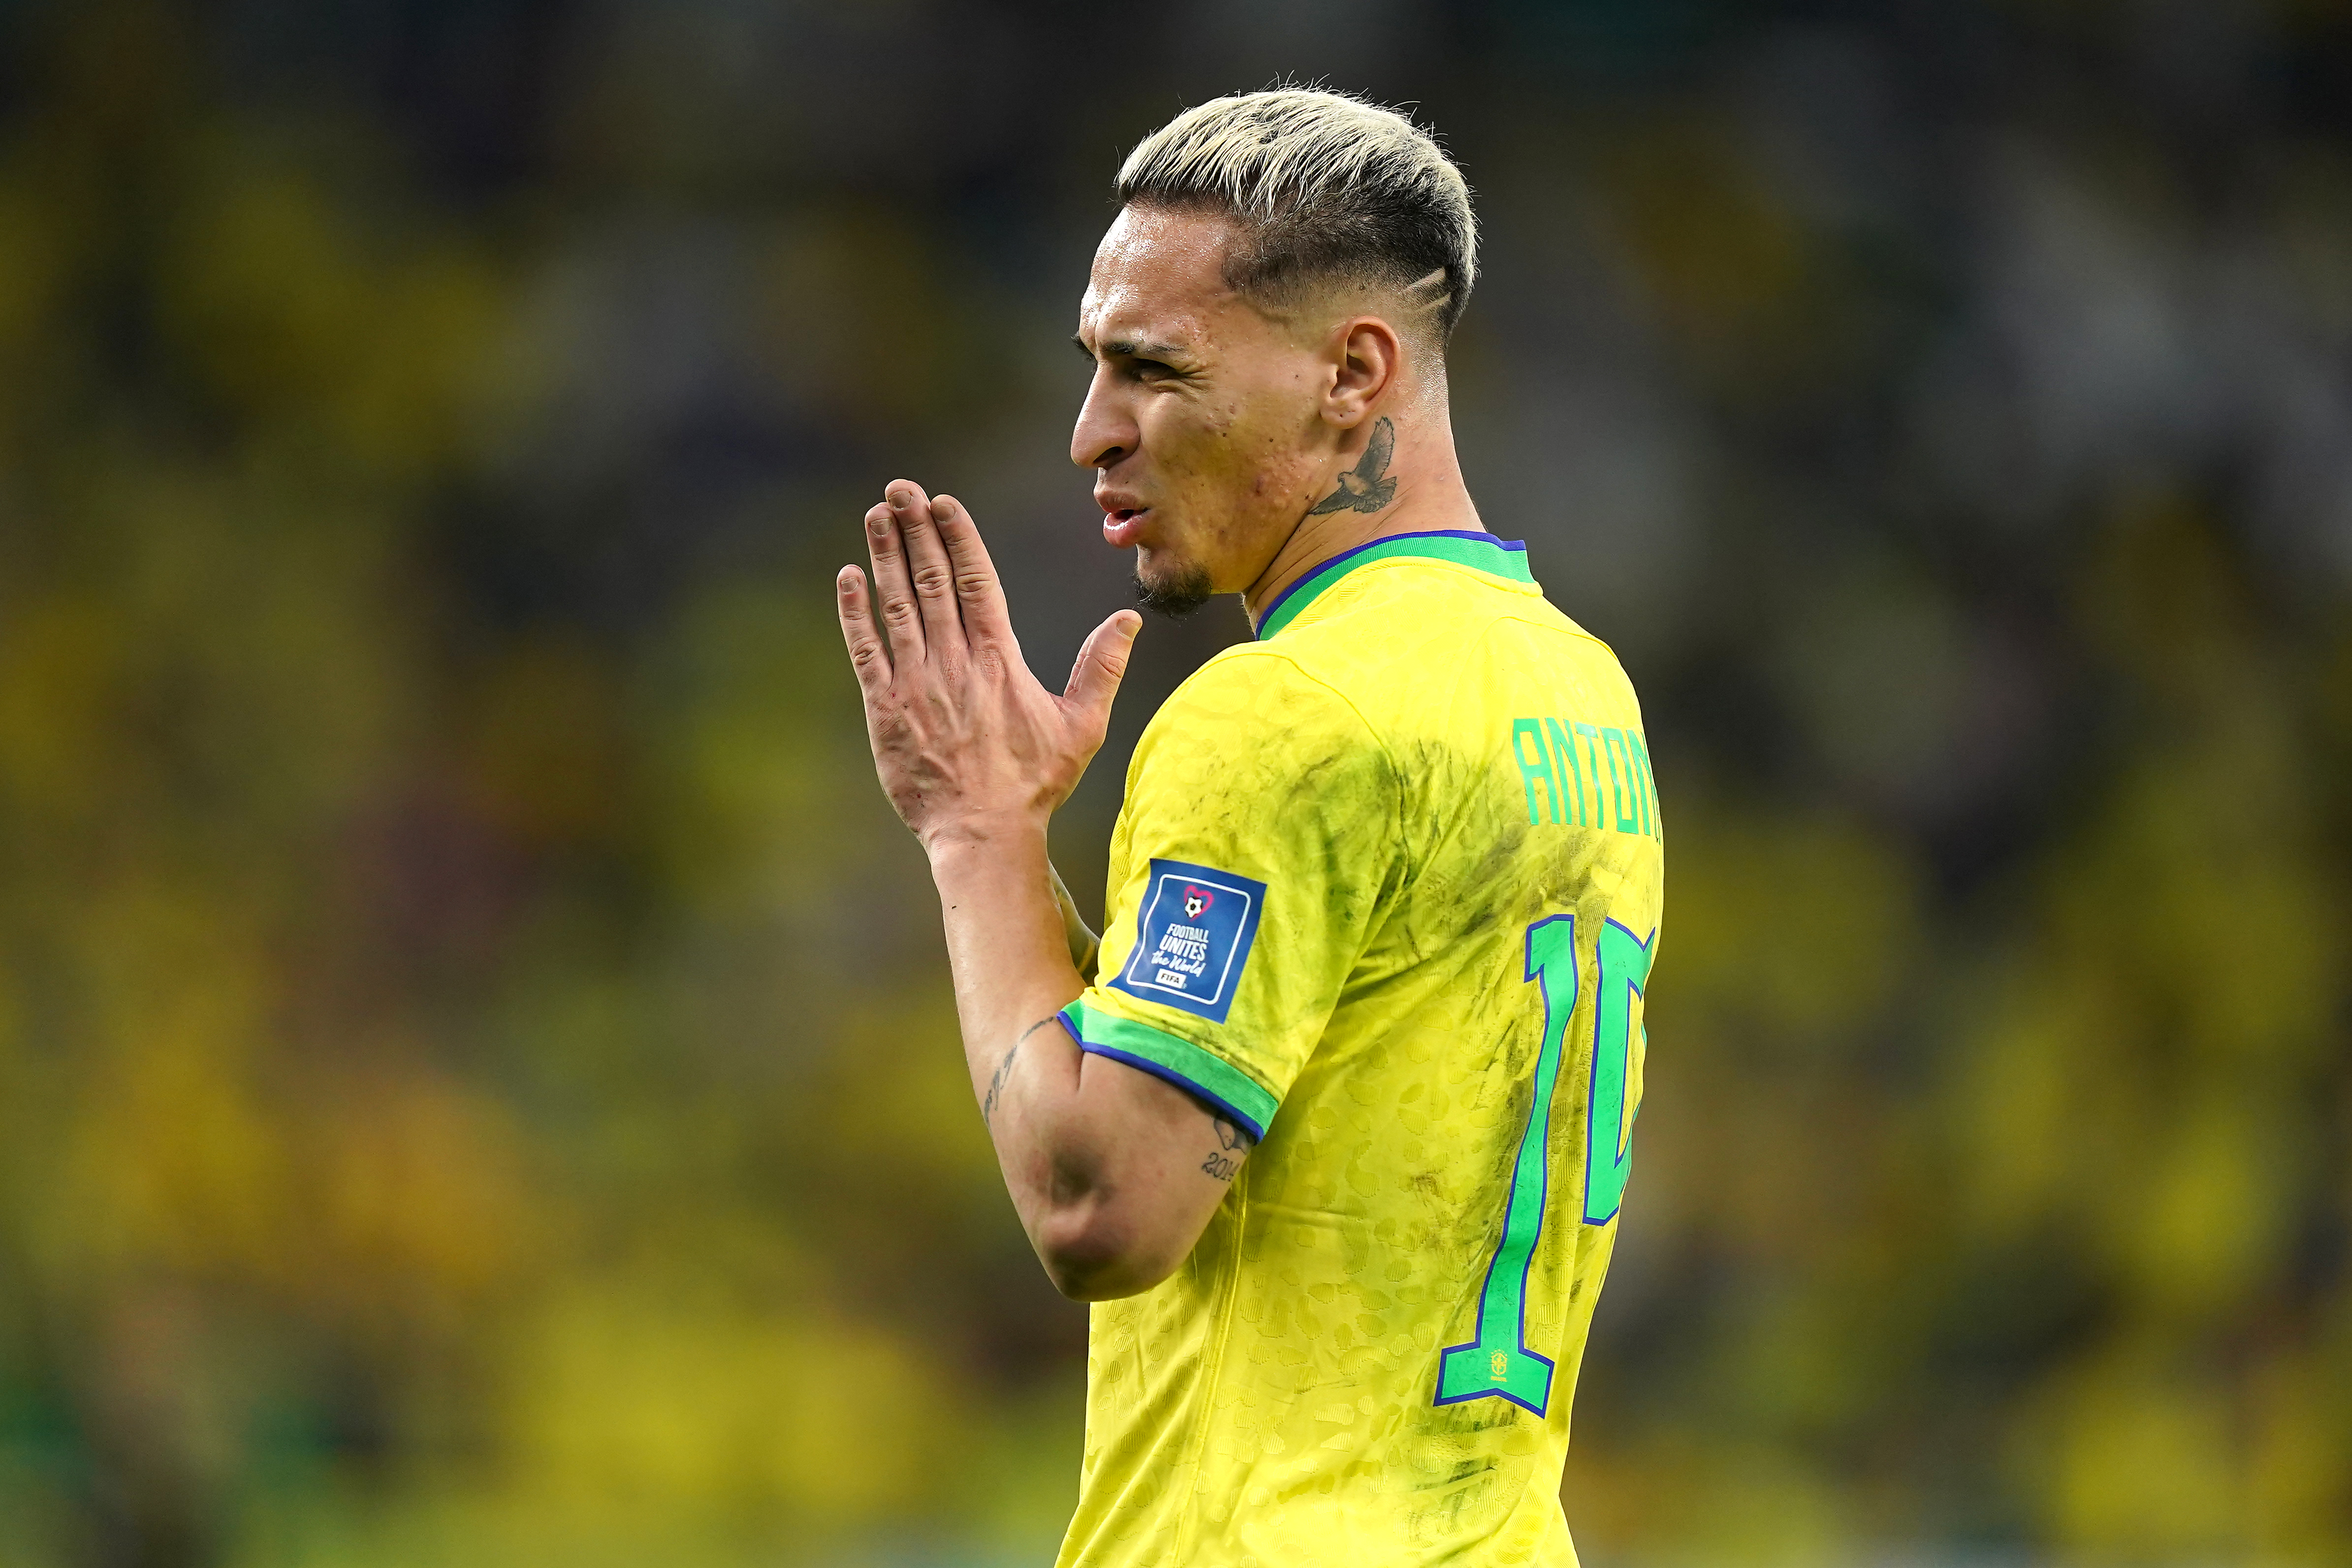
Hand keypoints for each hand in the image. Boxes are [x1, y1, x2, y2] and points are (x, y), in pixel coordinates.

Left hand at [838, 480, 1140, 856]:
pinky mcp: (885, 710)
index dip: (958, 536)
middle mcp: (955, 663)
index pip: (977, 581)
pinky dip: (855, 614)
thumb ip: (1100, 667)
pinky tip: (848, 578)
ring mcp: (917, 684)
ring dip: (885, 557)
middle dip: (916, 530)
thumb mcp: (1081, 726)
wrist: (983, 834)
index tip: (943, 502)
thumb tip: (1129, 617)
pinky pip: (866, 652)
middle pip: (933, 580)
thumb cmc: (1034, 783)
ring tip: (877, 515)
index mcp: (999, 661)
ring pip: (898, 606)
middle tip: (901, 489)